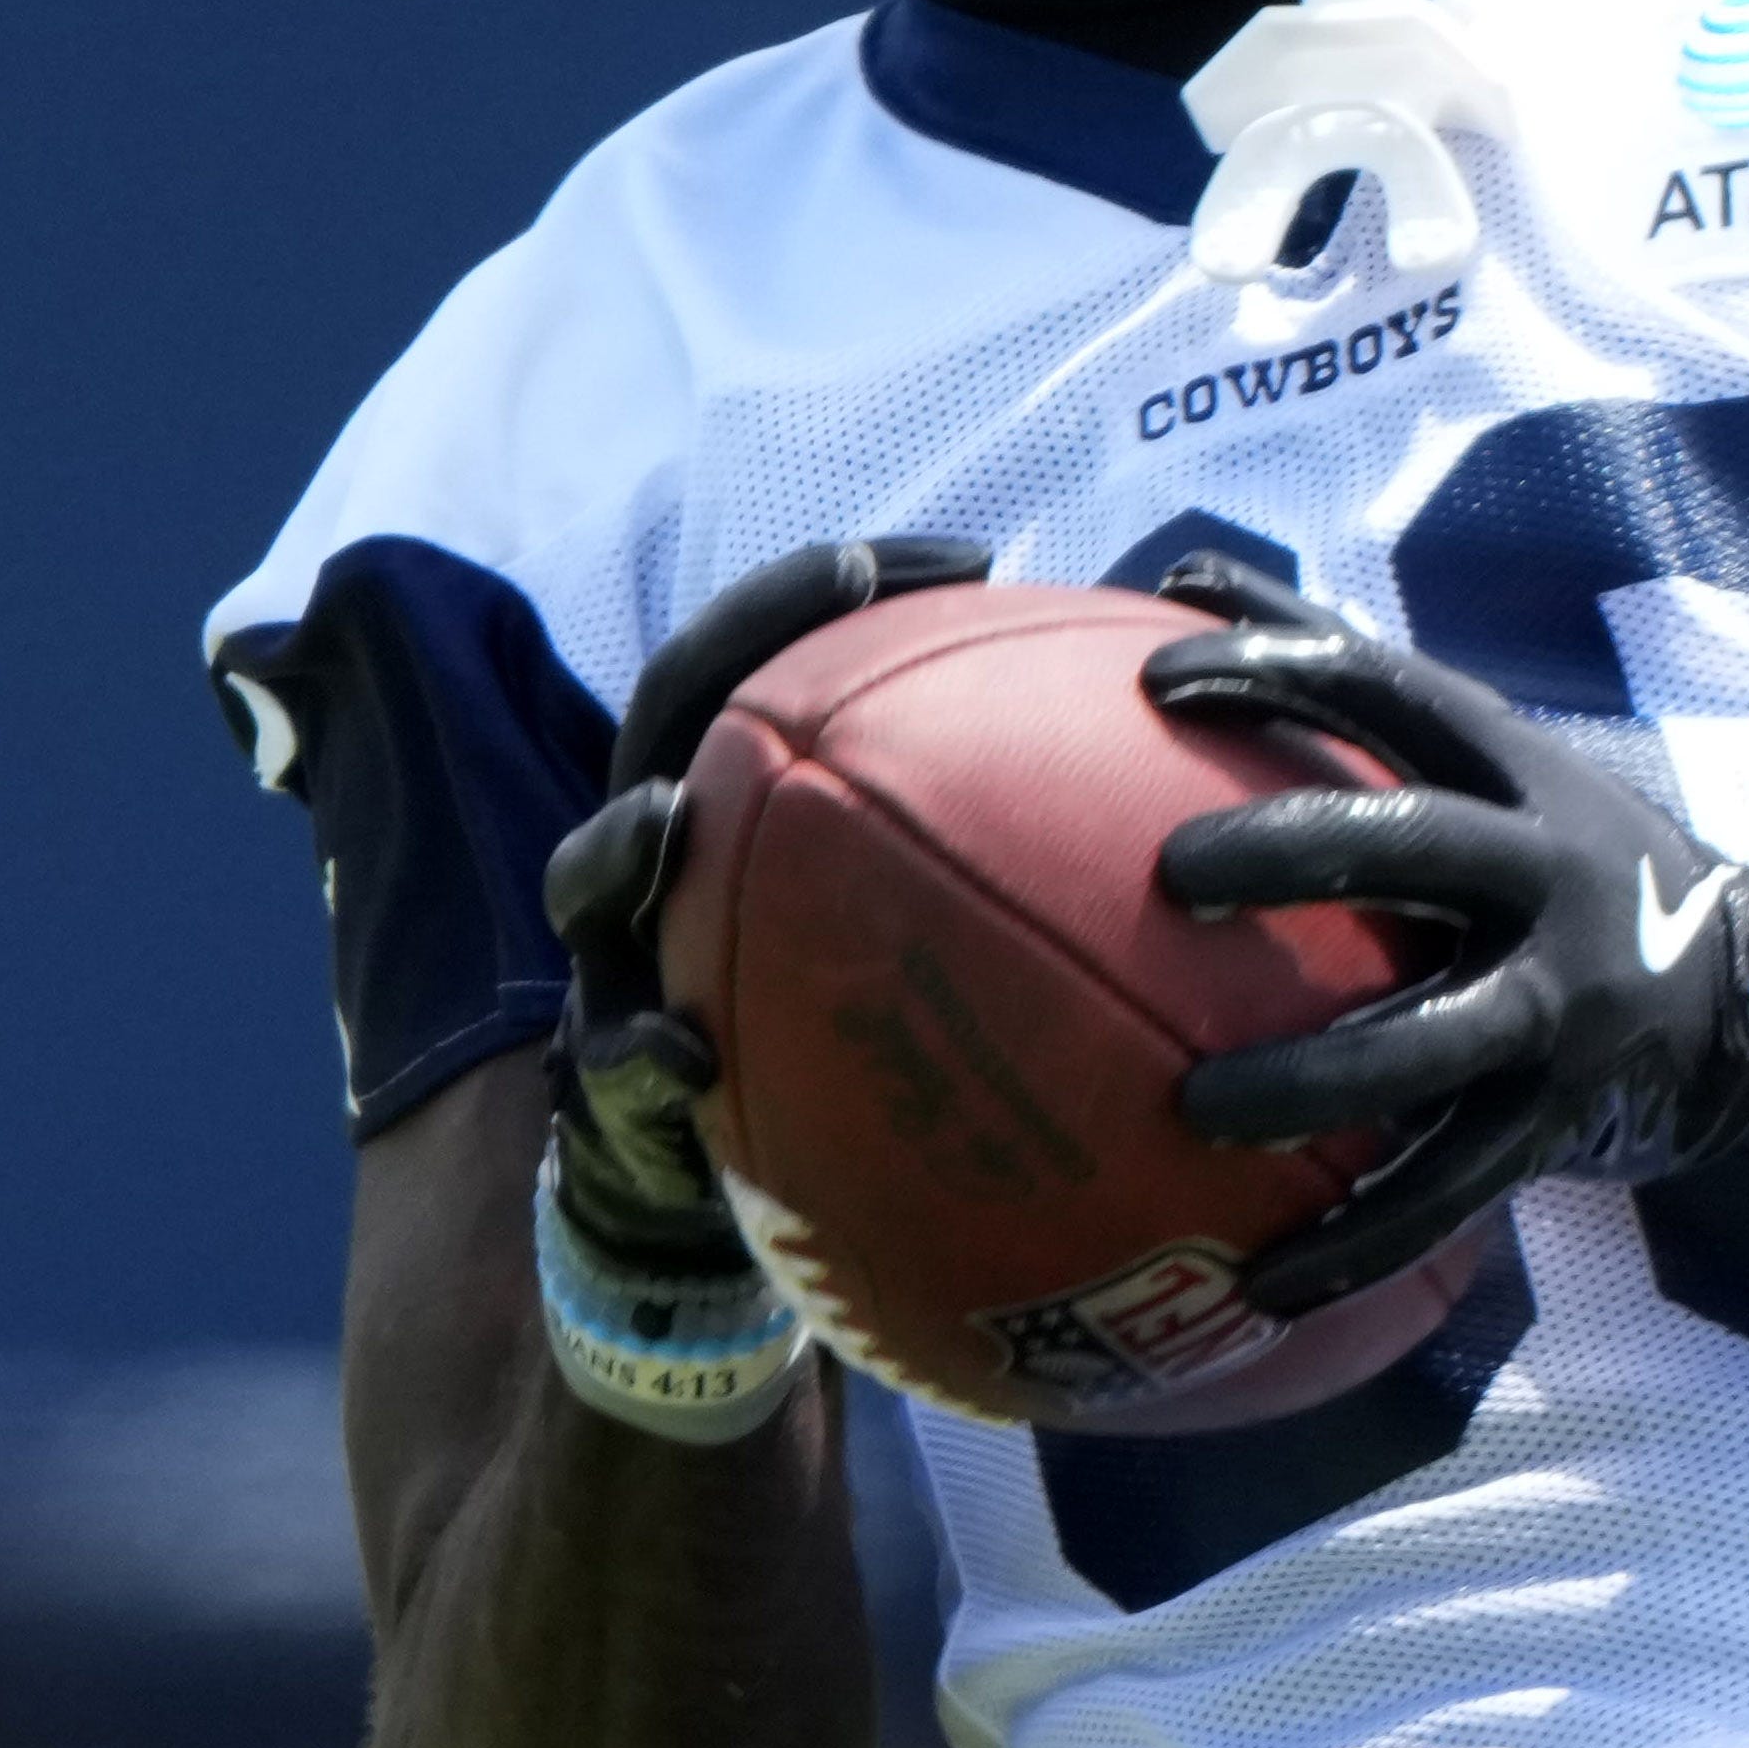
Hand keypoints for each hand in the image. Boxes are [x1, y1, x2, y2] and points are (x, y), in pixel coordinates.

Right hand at [526, 537, 989, 1285]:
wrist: (707, 1190)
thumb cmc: (836, 1054)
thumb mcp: (905, 966)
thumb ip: (989, 885)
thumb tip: (1160, 814)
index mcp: (742, 807)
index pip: (782, 662)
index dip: (851, 597)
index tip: (962, 557)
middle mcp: (667, 858)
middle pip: (671, 716)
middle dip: (741, 644)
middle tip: (840, 601)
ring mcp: (619, 959)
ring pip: (589, 876)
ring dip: (625, 845)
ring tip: (668, 824)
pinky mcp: (603, 1073)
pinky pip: (613, 1057)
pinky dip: (645, 1050)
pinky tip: (685, 1055)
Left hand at [1135, 568, 1748, 1317]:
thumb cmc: (1564, 856)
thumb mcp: (1491, 755)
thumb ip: (1346, 671)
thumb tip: (1180, 572)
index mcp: (1515, 773)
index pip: (1390, 694)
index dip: (1282, 673)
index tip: (1160, 679)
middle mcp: (1546, 874)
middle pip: (1417, 848)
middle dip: (1298, 856)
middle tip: (1173, 879)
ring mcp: (1562, 1005)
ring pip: (1432, 1045)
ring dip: (1313, 1083)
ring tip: (1192, 1113)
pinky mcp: (1563, 1120)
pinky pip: (1448, 1193)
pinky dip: (1356, 1243)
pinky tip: (1257, 1289)